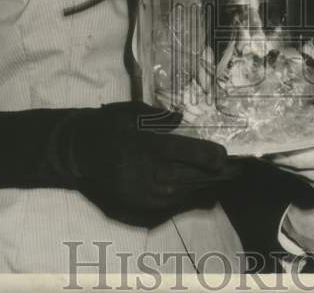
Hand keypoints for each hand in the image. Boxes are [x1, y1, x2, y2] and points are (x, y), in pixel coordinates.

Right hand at [0, 101, 237, 215]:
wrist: (77, 150)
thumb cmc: (107, 124)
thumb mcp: (131, 111)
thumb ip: (157, 116)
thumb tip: (181, 118)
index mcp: (144, 144)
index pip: (184, 151)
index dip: (207, 155)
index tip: (225, 155)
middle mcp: (144, 170)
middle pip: (186, 175)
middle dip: (213, 174)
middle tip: (236, 171)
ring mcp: (138, 189)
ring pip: (179, 191)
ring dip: (202, 186)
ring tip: (223, 180)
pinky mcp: (134, 201)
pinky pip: (165, 202)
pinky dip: (184, 196)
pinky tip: (198, 190)